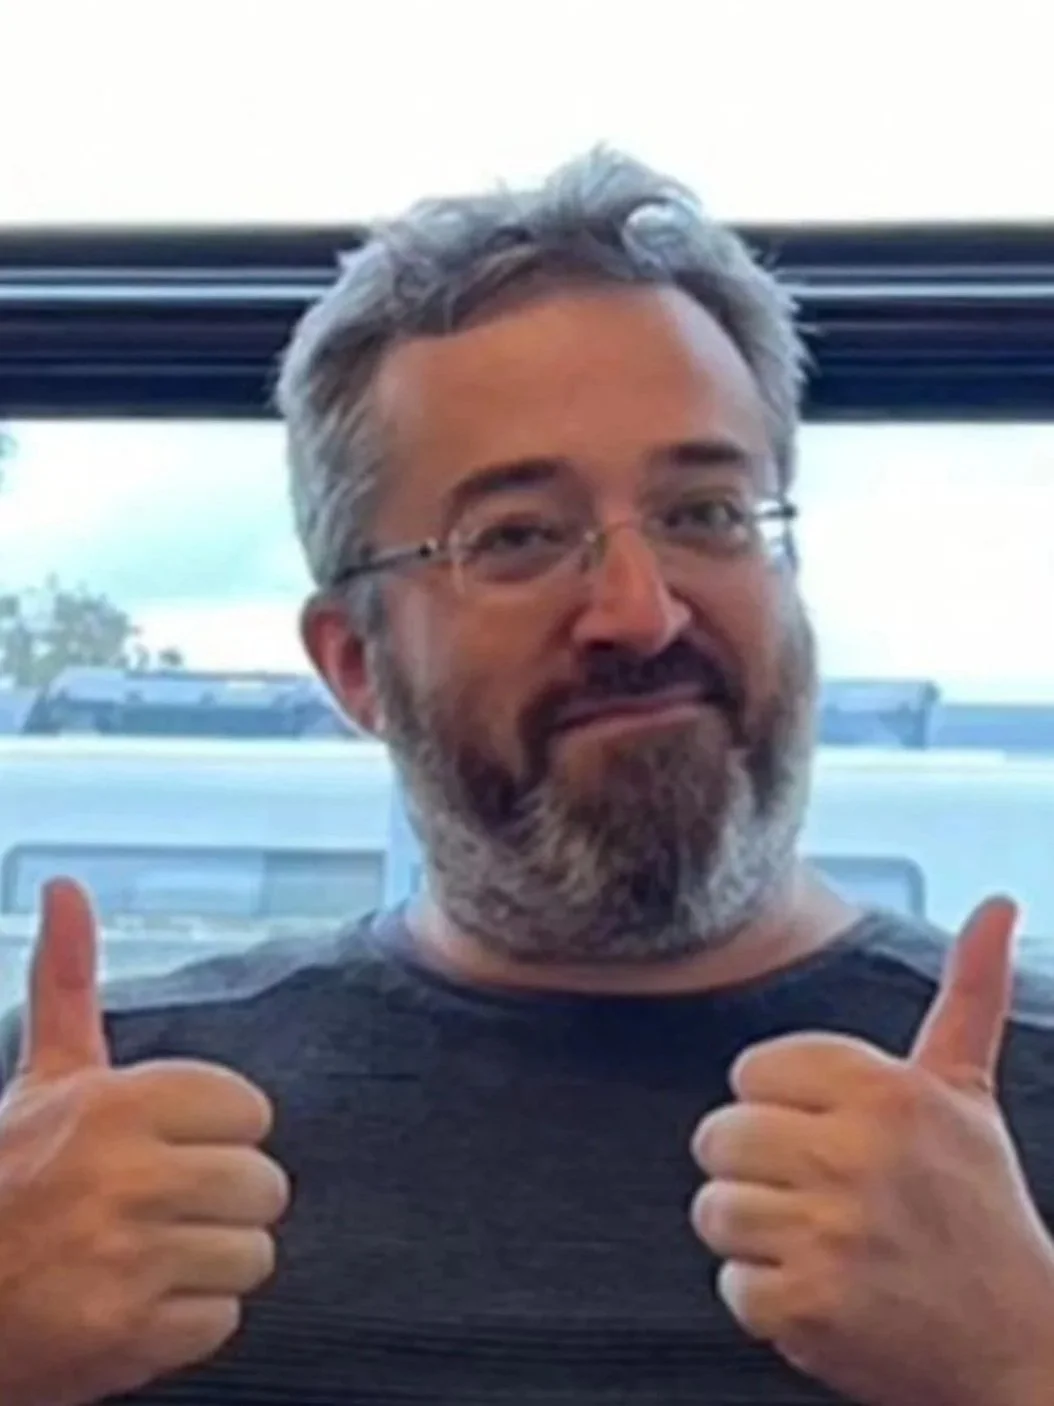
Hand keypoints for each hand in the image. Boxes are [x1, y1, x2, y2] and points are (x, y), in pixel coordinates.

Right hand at [0, 878, 290, 1405]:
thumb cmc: (6, 1176)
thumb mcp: (42, 1075)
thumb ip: (67, 980)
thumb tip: (68, 887)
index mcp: (115, 1104)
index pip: (250, 1110)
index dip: (219, 1131)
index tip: (175, 1143)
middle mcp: (126, 1178)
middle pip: (264, 1185)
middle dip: (223, 1198)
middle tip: (167, 1202)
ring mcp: (128, 1262)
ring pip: (252, 1255)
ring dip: (210, 1261)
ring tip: (153, 1251)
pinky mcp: (127, 1337)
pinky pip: (221, 1320)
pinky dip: (186, 1320)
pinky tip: (139, 1300)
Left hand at [690, 897, 1053, 1405]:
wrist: (1021, 1348)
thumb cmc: (979, 1210)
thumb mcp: (968, 1094)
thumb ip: (968, 993)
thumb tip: (997, 904)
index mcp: (888, 1092)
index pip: (752, 1071)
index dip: (781, 1108)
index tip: (829, 1137)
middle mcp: (856, 1155)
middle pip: (717, 1135)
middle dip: (757, 1169)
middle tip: (819, 1195)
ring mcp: (830, 1235)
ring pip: (714, 1209)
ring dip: (757, 1236)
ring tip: (821, 1244)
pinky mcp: (808, 1309)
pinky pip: (732, 1284)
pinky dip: (768, 1299)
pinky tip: (823, 1293)